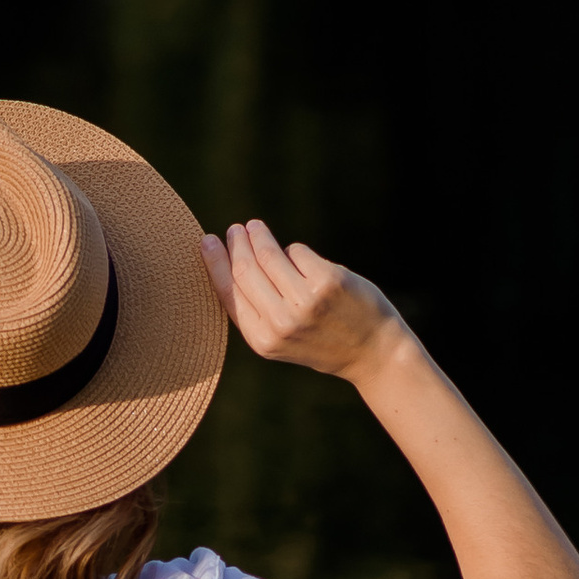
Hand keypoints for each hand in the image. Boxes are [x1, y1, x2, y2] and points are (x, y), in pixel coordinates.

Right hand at [202, 220, 404, 383]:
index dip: (215, 263)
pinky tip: (295, 255)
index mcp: (263, 340)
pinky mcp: (327, 281)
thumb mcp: (281, 339)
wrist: (371, 351)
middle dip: (237, 244)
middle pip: (246, 269)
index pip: (229, 292)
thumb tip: (228, 263)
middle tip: (235, 230)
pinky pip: (297, 252)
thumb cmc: (322, 341)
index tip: (206, 241)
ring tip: (254, 227)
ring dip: (258, 235)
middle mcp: (281, 322)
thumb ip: (256, 311)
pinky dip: (295, 251)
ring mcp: (304, 301)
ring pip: (269, 255)